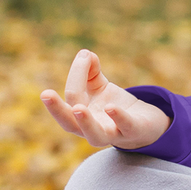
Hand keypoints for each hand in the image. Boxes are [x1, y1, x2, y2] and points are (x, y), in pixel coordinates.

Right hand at [40, 49, 170, 148]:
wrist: (145, 125)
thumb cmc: (114, 106)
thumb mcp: (100, 87)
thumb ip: (91, 71)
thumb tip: (85, 54)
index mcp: (80, 117)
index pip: (72, 96)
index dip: (77, 75)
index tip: (84, 56)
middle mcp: (91, 129)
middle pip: (69, 124)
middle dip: (57, 110)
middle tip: (45, 94)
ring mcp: (112, 134)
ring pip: (94, 135)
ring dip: (86, 122)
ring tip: (78, 108)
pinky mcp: (133, 132)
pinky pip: (125, 127)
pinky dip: (118, 118)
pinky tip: (111, 107)